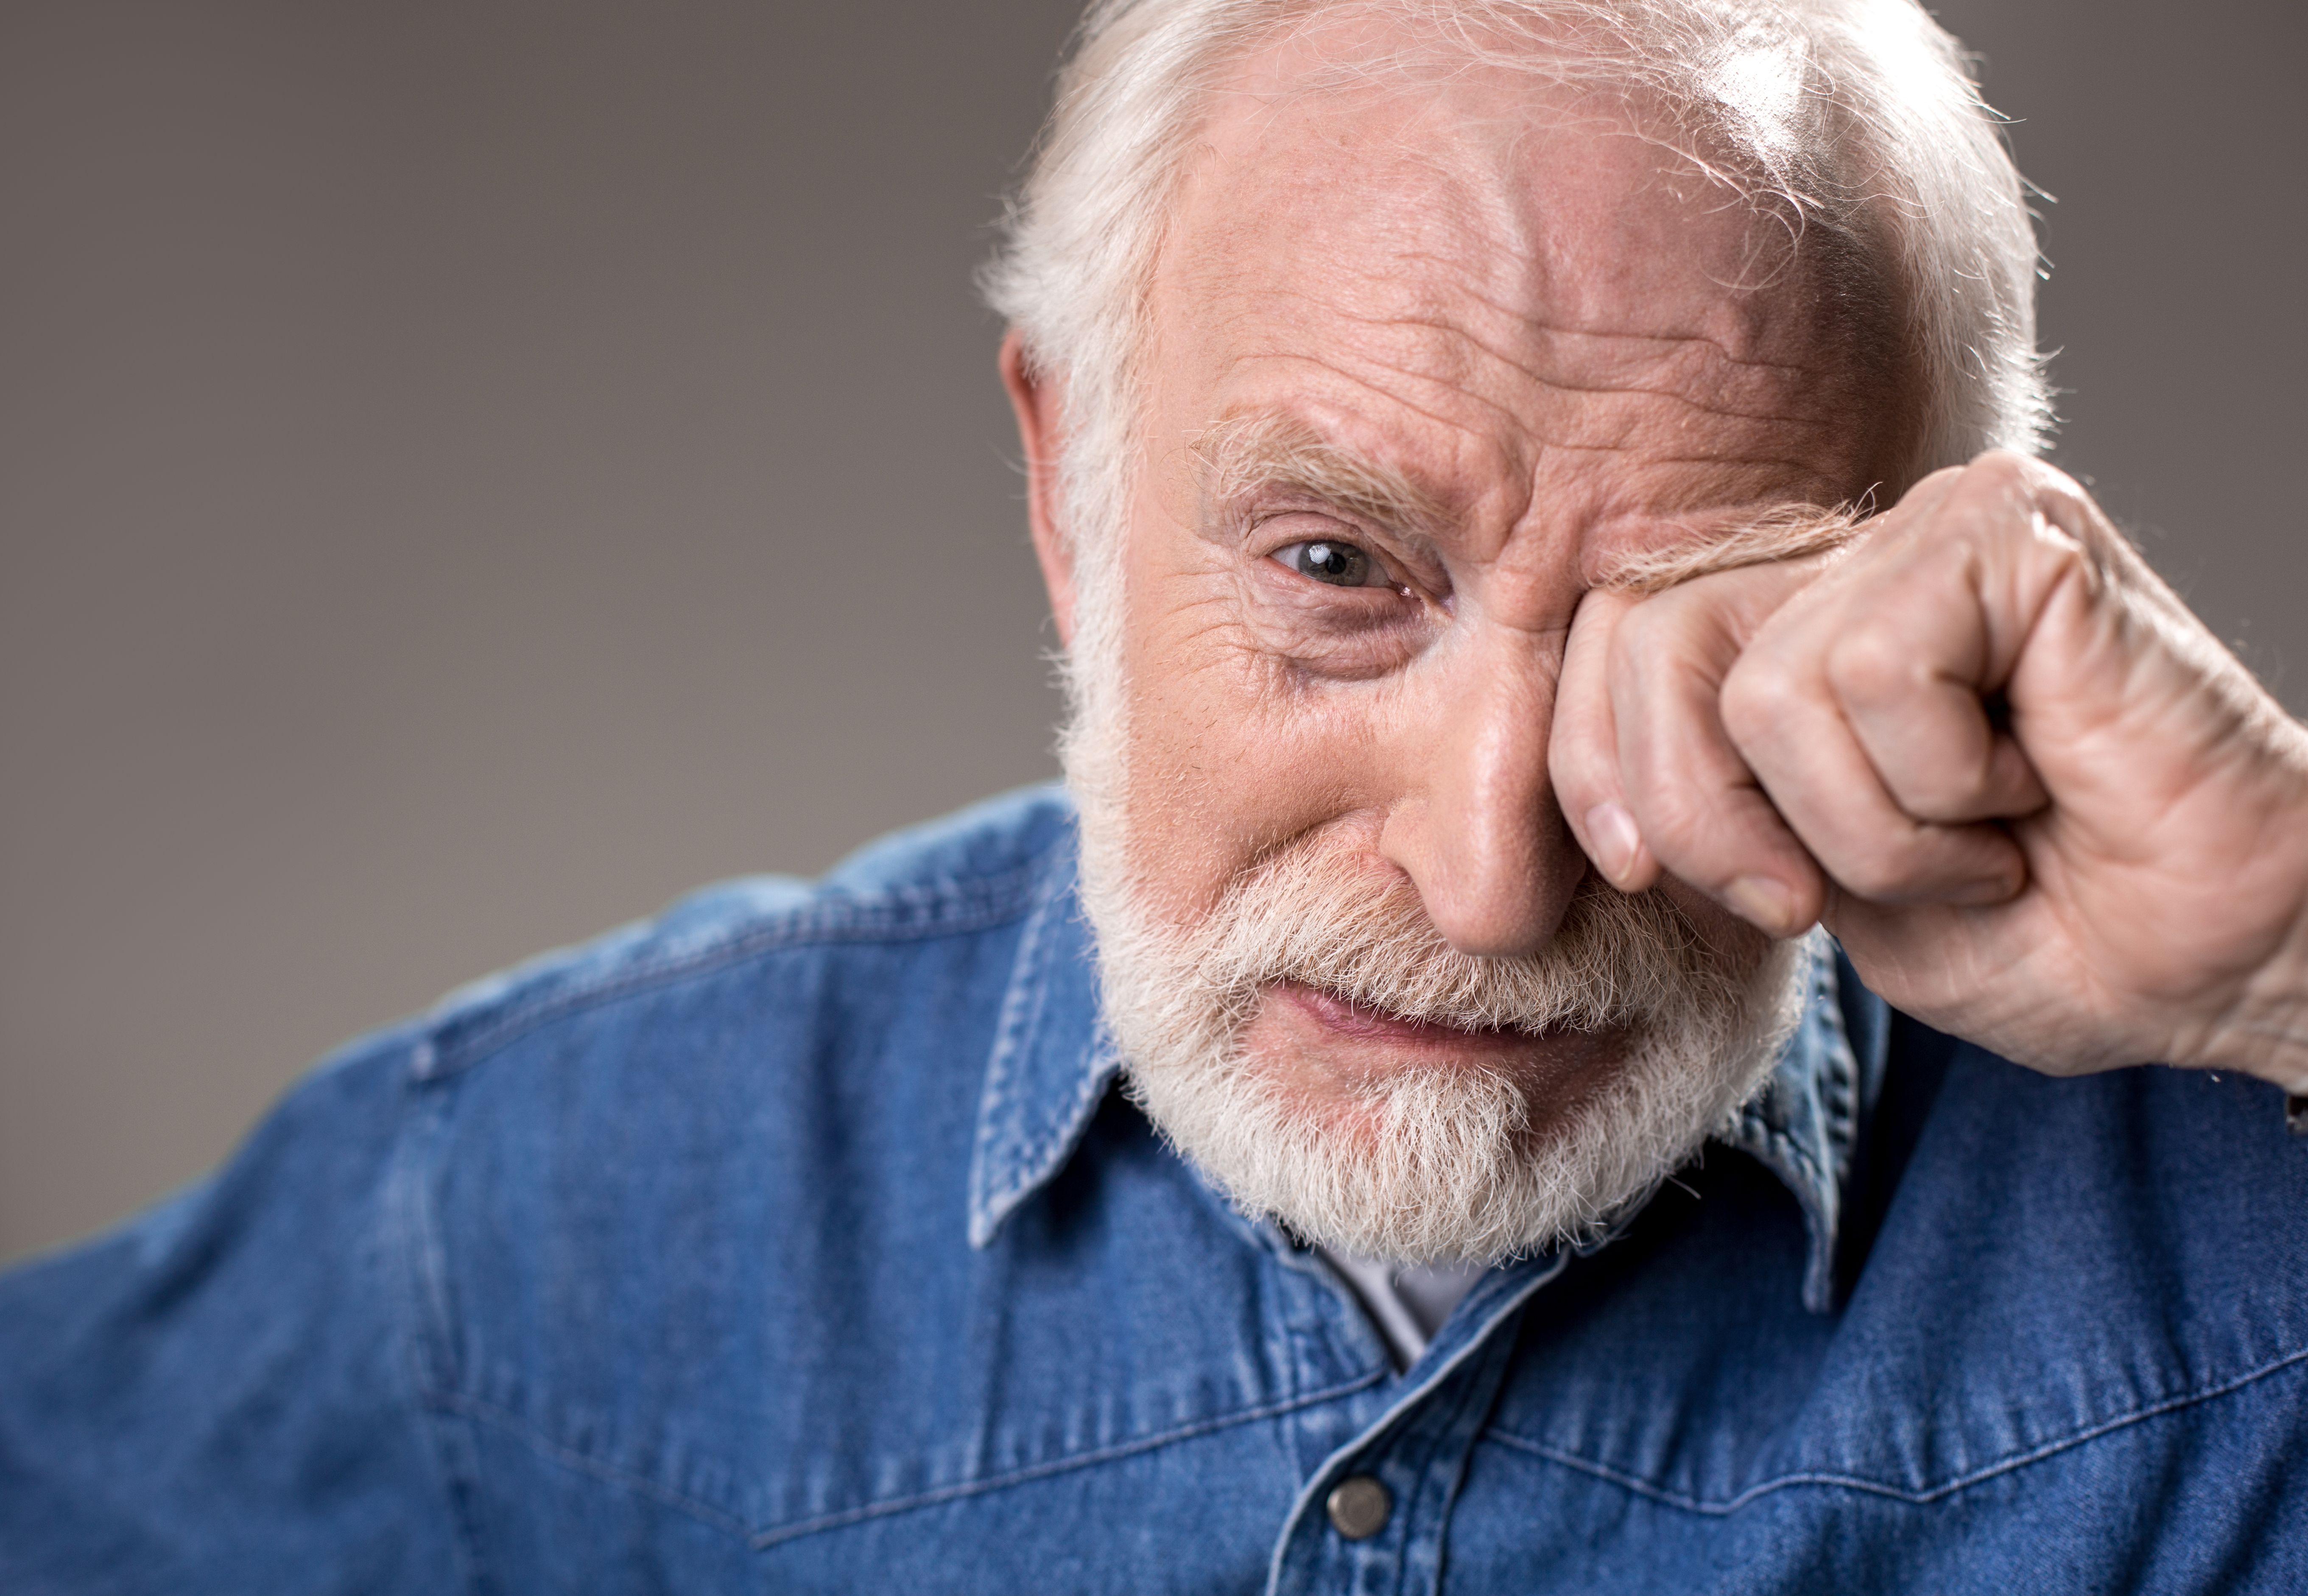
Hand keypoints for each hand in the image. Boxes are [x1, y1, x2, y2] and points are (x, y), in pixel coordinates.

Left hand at [1552, 452, 2307, 1088]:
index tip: (1638, 875)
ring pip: (1768, 688)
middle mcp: (1845, 555)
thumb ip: (1692, 797)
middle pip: (1648, 640)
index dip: (1591, 769)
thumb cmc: (2024, 921)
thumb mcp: (1797, 877)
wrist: (2205, 957)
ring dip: (1866, 830)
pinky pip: (1875, 670)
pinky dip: (1941, 784)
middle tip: (1811, 897)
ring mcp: (1928, 529)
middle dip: (1704, 816)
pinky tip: (2029, 783)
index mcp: (1784, 623)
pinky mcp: (2008, 529)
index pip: (1604, 639)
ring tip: (1973, 839)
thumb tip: (1558, 790)